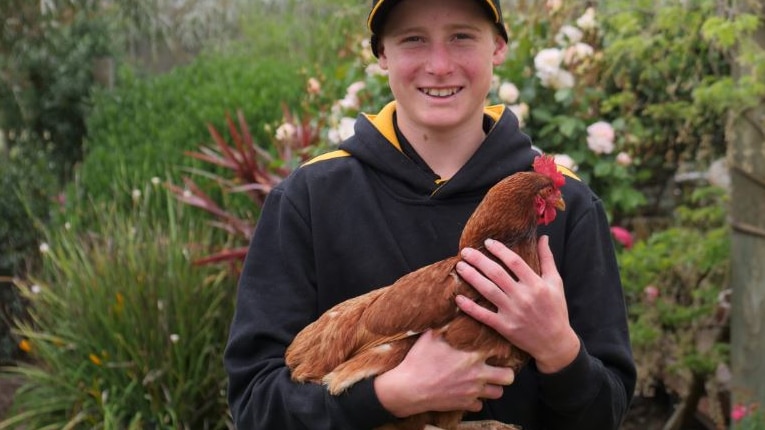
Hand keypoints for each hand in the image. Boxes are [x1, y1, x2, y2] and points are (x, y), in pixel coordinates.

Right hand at [374, 329, 514, 417]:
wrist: (409, 388)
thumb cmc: (419, 360)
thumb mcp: (431, 336)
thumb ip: (445, 326)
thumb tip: (449, 311)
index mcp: (472, 356)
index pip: (501, 353)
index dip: (502, 350)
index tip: (497, 349)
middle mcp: (477, 375)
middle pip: (507, 377)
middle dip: (505, 373)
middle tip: (497, 369)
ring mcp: (472, 392)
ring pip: (497, 393)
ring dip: (492, 387)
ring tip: (485, 381)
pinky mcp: (464, 405)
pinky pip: (479, 406)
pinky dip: (476, 401)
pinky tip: (468, 393)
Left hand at [454, 235, 579, 372]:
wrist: (555, 343)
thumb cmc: (556, 310)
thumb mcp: (556, 283)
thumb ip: (548, 259)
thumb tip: (543, 237)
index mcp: (536, 285)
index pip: (514, 262)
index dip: (499, 250)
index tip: (487, 242)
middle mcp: (523, 297)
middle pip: (497, 274)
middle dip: (479, 260)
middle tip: (465, 251)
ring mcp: (513, 313)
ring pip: (488, 291)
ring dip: (472, 277)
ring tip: (460, 266)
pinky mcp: (505, 327)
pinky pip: (484, 315)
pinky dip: (470, 307)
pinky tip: (458, 298)